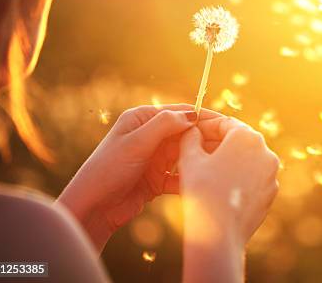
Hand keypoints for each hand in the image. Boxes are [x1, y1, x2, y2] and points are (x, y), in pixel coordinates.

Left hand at [58, 104, 220, 250]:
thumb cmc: (108, 170)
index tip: (225, 123)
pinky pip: (180, 176)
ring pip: (185, 155)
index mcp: (142, 119)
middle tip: (228, 147)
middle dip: (205, 140)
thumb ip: (164, 125)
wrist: (93, 208)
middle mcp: (150, 136)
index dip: (203, 116)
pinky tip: (201, 183)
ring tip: (218, 165)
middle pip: (186, 134)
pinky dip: (189, 179)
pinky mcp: (157, 180)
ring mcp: (154, 158)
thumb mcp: (136, 143)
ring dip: (198, 160)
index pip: (180, 112)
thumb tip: (193, 114)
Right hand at [179, 117, 279, 282]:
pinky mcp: (270, 193)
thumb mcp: (190, 158)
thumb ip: (191, 137)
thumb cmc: (203, 190)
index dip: (205, 126)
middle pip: (237, 140)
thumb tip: (193, 130)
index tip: (191, 131)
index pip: (224, 123)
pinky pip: (251, 178)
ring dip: (226, 160)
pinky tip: (218, 186)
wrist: (219, 233)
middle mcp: (265, 151)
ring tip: (204, 169)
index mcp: (247, 136)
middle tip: (194, 149)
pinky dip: (237, 177)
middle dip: (216, 143)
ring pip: (245, 160)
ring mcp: (271, 173)